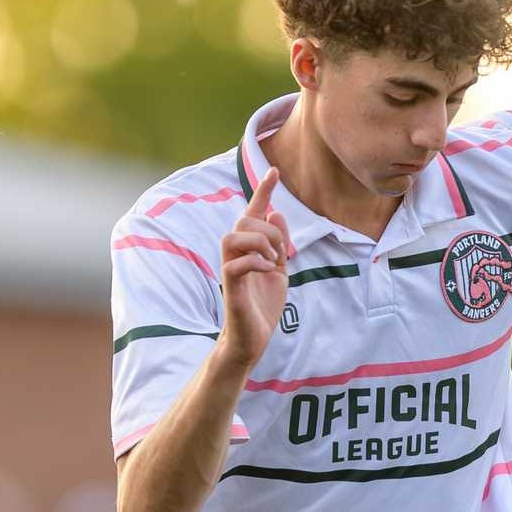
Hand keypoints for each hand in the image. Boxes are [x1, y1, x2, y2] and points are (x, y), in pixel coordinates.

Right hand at [217, 169, 291, 368]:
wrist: (252, 339)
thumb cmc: (262, 307)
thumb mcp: (278, 271)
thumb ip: (279, 245)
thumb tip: (276, 213)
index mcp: (250, 250)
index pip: (254, 213)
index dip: (263, 191)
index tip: (275, 171)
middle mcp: (237, 255)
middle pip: (243, 220)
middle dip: (267, 228)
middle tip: (280, 251)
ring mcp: (231, 269)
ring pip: (234, 235)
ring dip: (259, 241)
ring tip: (272, 259)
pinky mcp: (231, 288)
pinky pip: (235, 263)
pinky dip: (255, 261)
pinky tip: (266, 270)